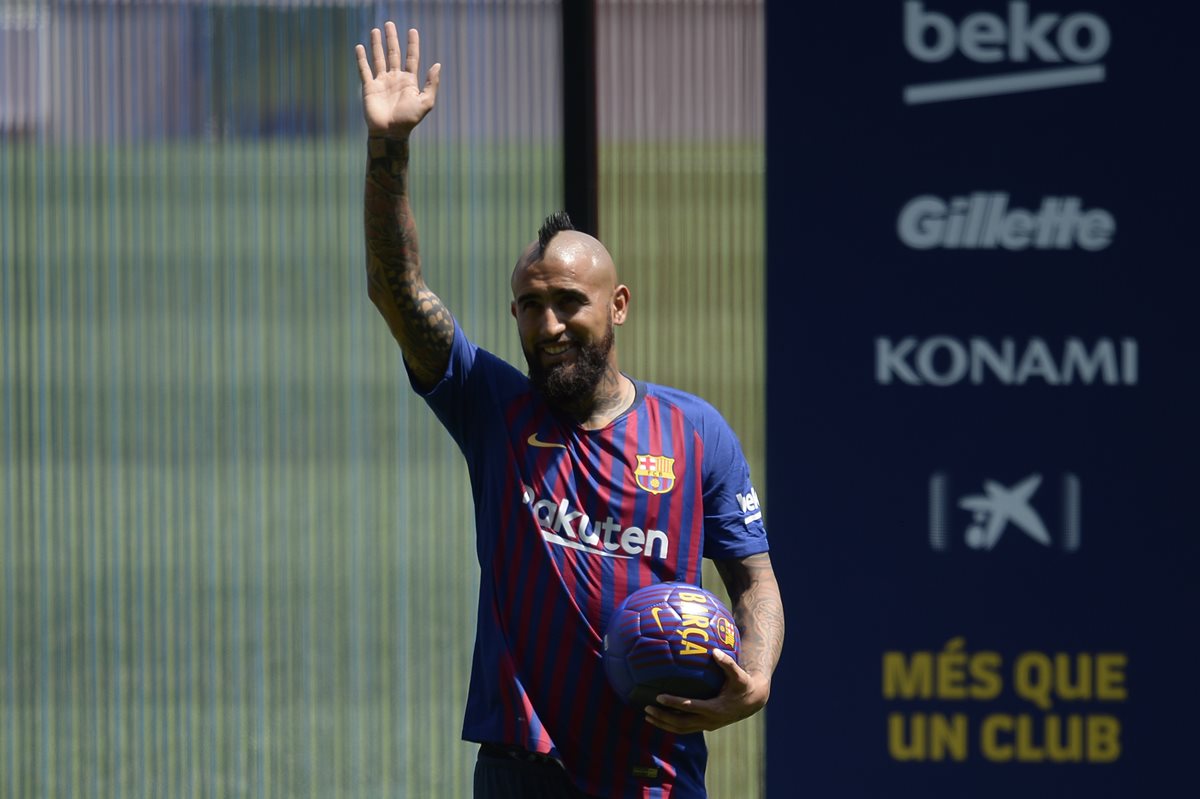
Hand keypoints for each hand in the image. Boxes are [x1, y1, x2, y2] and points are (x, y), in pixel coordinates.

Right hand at [355, 22, 440, 137]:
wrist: (390, 132)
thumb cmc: (409, 120)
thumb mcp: (426, 102)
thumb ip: (431, 84)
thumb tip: (437, 65)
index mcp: (409, 81)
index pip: (411, 58)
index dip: (412, 44)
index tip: (412, 30)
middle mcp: (395, 79)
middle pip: (394, 54)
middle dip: (392, 39)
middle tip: (390, 24)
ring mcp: (382, 82)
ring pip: (379, 58)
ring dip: (377, 44)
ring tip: (376, 30)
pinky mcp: (369, 87)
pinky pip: (365, 70)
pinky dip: (362, 59)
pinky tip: (360, 47)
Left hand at [642, 649, 770, 734]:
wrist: (752, 702)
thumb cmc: (743, 684)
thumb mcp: (739, 675)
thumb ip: (728, 664)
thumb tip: (715, 651)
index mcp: (715, 709)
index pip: (689, 707)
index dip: (674, 703)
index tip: (658, 697)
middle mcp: (709, 721)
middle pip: (681, 723)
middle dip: (663, 717)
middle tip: (647, 709)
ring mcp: (707, 725)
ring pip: (681, 729)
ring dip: (664, 724)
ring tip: (647, 717)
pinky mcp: (705, 726)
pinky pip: (685, 728)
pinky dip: (671, 725)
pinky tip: (659, 718)